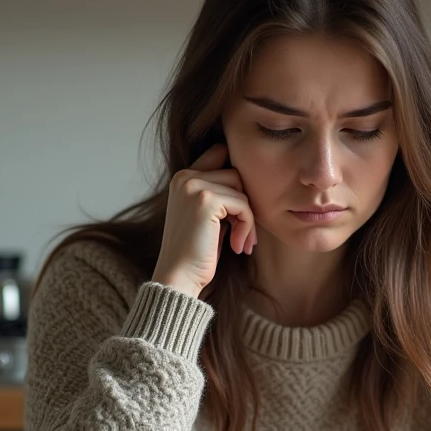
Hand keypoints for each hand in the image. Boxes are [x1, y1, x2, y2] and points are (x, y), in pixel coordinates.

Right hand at [151, 143, 256, 298]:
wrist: (179, 276)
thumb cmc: (197, 251)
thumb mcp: (208, 216)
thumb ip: (220, 194)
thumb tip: (251, 178)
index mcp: (183, 177)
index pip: (219, 154)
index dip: (236, 177)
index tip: (240, 208)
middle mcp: (185, 177)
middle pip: (236, 173)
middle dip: (245, 204)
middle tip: (244, 233)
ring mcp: (194, 186)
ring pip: (241, 189)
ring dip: (248, 218)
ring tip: (241, 241)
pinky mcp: (206, 199)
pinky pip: (243, 205)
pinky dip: (247, 227)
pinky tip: (237, 247)